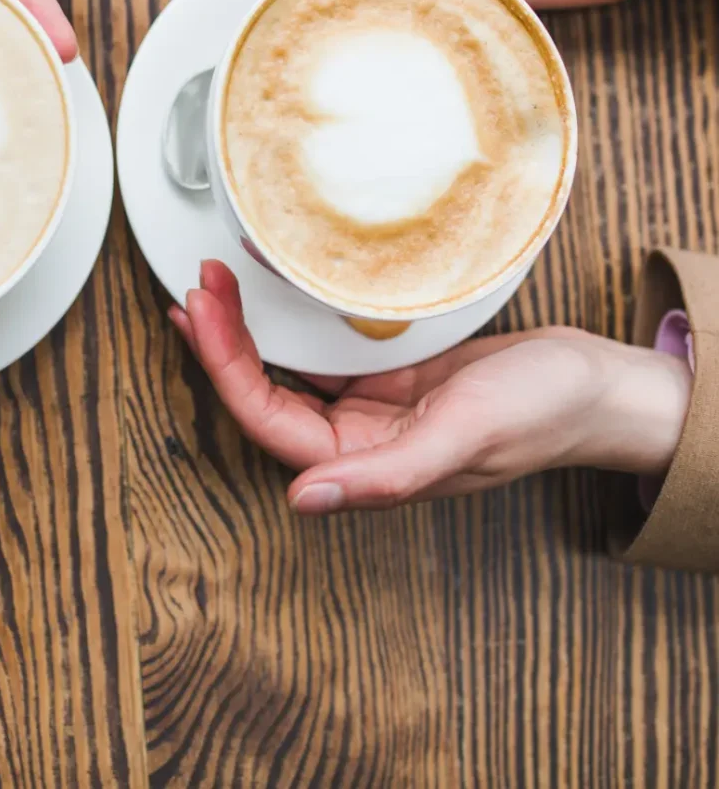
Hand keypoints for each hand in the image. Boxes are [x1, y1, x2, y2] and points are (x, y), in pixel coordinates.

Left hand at [171, 262, 691, 513]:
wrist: (590, 384)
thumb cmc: (540, 415)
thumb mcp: (464, 439)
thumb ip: (386, 478)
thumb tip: (303, 502)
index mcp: (364, 466)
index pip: (268, 421)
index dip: (224, 368)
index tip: (200, 312)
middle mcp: (354, 439)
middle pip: (261, 393)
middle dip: (219, 343)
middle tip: (197, 286)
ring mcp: (365, 404)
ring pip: (282, 371)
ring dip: (242, 332)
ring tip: (210, 286)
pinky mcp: (380, 372)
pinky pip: (316, 348)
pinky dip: (284, 323)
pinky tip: (262, 297)